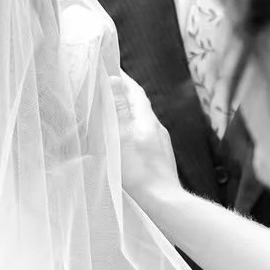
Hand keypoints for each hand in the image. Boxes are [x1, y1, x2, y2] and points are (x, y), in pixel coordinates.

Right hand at [111, 74, 183, 203]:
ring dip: (127, 114)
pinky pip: (143, 137)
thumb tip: (113, 80)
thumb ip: (118, 109)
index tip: (110, 69)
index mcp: (147, 120)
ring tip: (112, 114)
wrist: (162, 201)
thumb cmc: (139, 170)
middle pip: (139, 105)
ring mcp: (160, 144)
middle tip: (108, 89)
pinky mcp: (159, 158)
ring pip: (142, 122)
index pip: (136, 91)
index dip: (123, 78)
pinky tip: (123, 142)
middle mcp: (157, 129)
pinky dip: (130, 132)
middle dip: (124, 94)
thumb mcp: (121, 136)